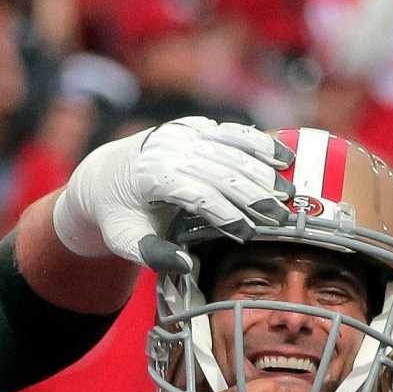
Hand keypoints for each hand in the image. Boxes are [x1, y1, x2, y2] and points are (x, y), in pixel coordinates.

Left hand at [52, 117, 291, 275]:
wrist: (104, 176)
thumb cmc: (117, 214)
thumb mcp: (123, 239)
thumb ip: (150, 253)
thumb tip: (184, 263)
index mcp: (149, 175)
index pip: (195, 193)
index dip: (224, 213)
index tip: (247, 233)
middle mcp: (167, 148)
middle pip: (220, 171)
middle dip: (253, 196)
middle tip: (280, 219)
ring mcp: (183, 133)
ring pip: (231, 150)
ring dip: (263, 172)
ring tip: (288, 195)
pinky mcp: (195, 128)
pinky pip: (232, 133)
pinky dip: (259, 144)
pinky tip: (282, 159)